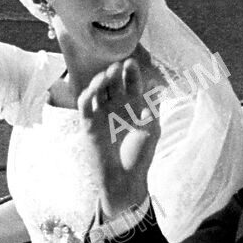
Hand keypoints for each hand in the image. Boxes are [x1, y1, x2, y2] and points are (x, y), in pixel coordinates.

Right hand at [77, 59, 160, 219]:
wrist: (125, 179)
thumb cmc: (141, 156)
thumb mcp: (152, 129)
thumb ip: (153, 107)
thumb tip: (157, 85)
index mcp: (133, 106)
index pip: (131, 83)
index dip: (131, 73)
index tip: (132, 62)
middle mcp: (116, 106)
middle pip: (114, 82)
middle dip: (116, 72)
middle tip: (119, 64)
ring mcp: (102, 114)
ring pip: (98, 90)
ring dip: (101, 80)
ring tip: (109, 73)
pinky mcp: (89, 124)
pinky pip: (85, 104)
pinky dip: (88, 94)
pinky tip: (95, 87)